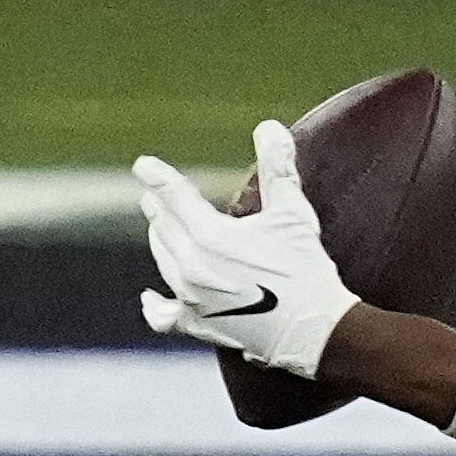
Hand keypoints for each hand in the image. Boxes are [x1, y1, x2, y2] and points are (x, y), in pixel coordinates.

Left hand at [133, 118, 357, 377]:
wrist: (313, 330)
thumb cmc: (305, 269)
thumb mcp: (293, 213)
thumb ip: (278, 167)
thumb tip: (268, 126)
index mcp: (209, 234)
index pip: (173, 194)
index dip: (157, 176)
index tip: (143, 166)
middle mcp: (191, 265)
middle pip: (163, 226)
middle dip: (159, 207)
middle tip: (155, 195)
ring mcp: (191, 297)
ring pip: (163, 259)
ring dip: (160, 240)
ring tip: (159, 228)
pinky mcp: (198, 325)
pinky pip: (164, 316)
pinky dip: (154, 306)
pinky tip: (148, 299)